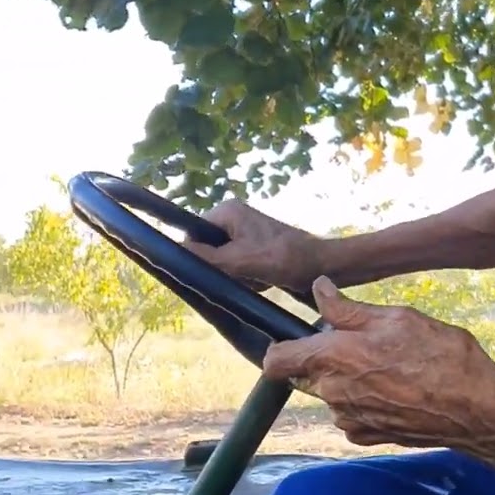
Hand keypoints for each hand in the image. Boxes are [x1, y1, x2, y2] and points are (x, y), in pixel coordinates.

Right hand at [183, 200, 321, 293]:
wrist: (323, 266)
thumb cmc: (284, 259)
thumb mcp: (240, 261)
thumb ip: (206, 258)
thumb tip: (172, 253)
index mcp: (226, 212)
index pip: (192, 236)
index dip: (197, 257)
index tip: (213, 273)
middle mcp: (233, 219)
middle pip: (207, 251)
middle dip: (222, 269)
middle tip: (242, 276)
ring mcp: (245, 234)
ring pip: (223, 264)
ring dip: (236, 277)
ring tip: (257, 279)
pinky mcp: (255, 249)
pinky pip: (239, 268)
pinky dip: (248, 279)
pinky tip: (264, 282)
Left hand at [264, 276, 494, 448]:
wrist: (476, 410)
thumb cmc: (442, 357)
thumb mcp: (398, 318)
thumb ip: (349, 309)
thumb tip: (319, 290)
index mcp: (334, 358)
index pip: (277, 360)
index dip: (283, 346)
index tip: (302, 337)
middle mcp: (333, 393)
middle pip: (308, 374)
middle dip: (329, 358)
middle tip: (369, 344)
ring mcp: (349, 419)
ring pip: (332, 393)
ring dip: (350, 380)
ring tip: (392, 367)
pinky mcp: (368, 436)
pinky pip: (351, 414)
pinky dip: (366, 402)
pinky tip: (397, 391)